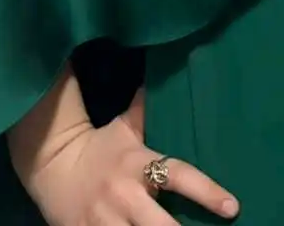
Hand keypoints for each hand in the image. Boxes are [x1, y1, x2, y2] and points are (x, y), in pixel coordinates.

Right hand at [22, 88, 239, 224]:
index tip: (232, 207)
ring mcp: (105, 221)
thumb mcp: (125, 127)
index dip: (207, 192)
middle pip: (160, 225)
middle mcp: (126, 195)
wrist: (51, 164)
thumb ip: (148, 110)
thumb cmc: (99, 146)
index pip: (180, 176)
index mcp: (139, 164)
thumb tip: (171, 73)